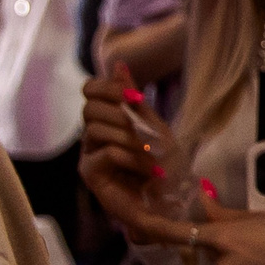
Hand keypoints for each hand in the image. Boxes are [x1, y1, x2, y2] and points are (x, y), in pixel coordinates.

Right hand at [78, 67, 189, 233]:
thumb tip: (119, 63)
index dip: (107, 87)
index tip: (135, 96)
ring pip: (94, 131)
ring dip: (130, 139)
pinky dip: (130, 157)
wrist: (174, 200)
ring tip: (154, 155)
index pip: (90, 91)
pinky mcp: (91, 176)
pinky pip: (103, 154)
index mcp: (107, 119)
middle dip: (122, 116)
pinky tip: (148, 169)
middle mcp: (93, 136)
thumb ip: (133, 100)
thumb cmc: (165, 163)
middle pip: (90, 109)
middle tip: (149, 134)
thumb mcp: (154, 125)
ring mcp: (89, 156)